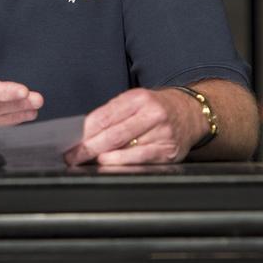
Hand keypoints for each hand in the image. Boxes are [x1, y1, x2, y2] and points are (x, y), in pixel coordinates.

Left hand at [64, 86, 202, 166]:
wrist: (191, 113)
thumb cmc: (156, 108)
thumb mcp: (135, 102)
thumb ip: (112, 114)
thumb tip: (84, 133)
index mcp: (139, 98)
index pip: (105, 116)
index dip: (85, 131)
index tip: (71, 142)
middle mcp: (152, 114)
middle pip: (113, 134)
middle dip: (89, 148)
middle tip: (73, 156)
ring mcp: (162, 133)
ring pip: (126, 149)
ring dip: (104, 158)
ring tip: (89, 161)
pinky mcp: (168, 151)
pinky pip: (141, 159)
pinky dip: (123, 163)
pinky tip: (110, 164)